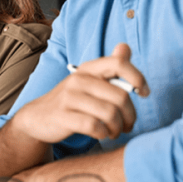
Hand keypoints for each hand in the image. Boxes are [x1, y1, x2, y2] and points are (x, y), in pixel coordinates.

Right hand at [10, 44, 147, 143]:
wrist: (38, 117)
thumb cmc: (71, 100)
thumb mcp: (89, 81)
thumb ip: (109, 66)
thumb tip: (125, 47)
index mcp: (88, 68)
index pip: (119, 64)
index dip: (138, 77)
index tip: (144, 93)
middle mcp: (79, 79)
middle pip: (121, 96)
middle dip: (130, 115)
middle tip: (128, 125)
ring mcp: (69, 98)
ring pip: (110, 114)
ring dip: (117, 128)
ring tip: (114, 131)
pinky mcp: (62, 116)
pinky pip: (94, 126)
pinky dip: (103, 134)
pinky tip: (101, 134)